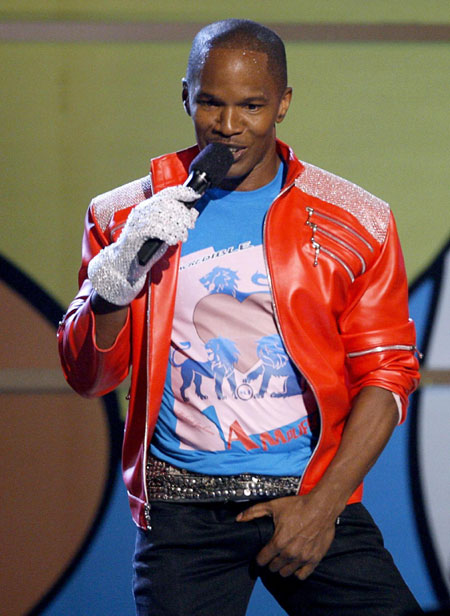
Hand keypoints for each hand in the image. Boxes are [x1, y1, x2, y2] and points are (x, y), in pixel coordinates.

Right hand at [88, 185, 199, 305]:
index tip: (194, 195)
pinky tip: (172, 240)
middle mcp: (142, 210)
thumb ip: (178, 223)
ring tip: (182, 235)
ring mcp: (137, 221)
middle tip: (189, 225)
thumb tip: (193, 213)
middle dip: (182, 213)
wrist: (127, 265)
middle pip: (166, 204)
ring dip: (177, 226)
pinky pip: (155, 228)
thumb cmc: (146, 248)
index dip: (181, 192)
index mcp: (149, 207)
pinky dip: (167, 233)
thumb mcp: (166, 233)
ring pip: (162, 215)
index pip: (166, 193)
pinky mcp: (135, 232)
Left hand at [236, 493, 337, 579]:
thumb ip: (254, 512)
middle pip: (274, 568)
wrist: (322, 507)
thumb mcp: (273, 506)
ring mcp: (303, 558)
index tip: (260, 557)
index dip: (259, 559)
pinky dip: (298, 572)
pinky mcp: (315, 559)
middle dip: (271, 562)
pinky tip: (295, 565)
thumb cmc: (298, 506)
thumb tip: (239, 518)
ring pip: (287, 573)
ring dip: (283, 568)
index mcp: (278, 542)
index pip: (262, 560)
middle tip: (272, 556)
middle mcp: (290, 553)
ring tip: (283, 560)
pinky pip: (303, 575)